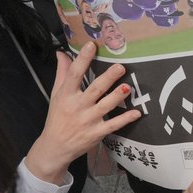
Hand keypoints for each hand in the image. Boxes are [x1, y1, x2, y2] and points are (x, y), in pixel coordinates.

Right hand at [25, 42, 140, 184]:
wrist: (55, 147)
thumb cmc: (57, 117)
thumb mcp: (56, 94)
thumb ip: (61, 73)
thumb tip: (62, 52)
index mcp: (66, 95)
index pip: (74, 74)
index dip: (82, 59)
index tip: (91, 45)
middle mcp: (77, 106)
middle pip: (94, 89)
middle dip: (108, 78)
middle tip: (120, 67)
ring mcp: (88, 121)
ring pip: (105, 106)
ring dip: (117, 97)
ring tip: (128, 87)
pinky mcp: (96, 133)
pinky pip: (113, 125)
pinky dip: (125, 119)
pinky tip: (137, 112)